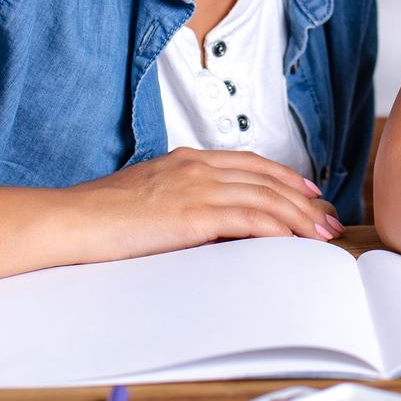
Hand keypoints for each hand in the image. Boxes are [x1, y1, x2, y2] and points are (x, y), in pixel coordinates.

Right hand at [67, 149, 341, 261]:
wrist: (72, 220)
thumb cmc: (98, 216)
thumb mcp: (145, 196)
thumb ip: (176, 199)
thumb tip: (198, 219)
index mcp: (186, 160)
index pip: (250, 163)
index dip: (284, 177)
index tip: (308, 191)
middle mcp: (197, 167)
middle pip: (266, 180)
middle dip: (304, 201)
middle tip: (329, 220)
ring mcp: (196, 187)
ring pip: (265, 198)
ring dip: (300, 217)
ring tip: (323, 234)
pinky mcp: (194, 214)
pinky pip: (249, 219)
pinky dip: (277, 228)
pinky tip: (294, 240)